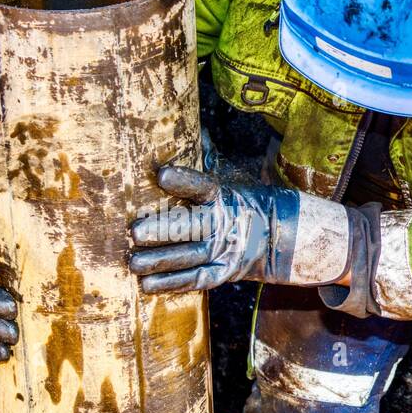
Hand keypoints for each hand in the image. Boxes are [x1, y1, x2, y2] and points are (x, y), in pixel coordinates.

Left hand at [129, 164, 351, 292]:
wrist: (278, 235)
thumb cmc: (241, 202)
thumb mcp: (230, 179)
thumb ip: (208, 159)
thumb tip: (193, 127)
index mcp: (225, 196)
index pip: (203, 186)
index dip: (184, 180)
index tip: (161, 174)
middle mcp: (225, 224)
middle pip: (192, 227)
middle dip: (163, 230)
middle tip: (135, 231)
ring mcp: (225, 251)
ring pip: (190, 257)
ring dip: (160, 261)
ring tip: (133, 262)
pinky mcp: (224, 273)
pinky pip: (196, 280)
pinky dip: (171, 284)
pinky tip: (147, 285)